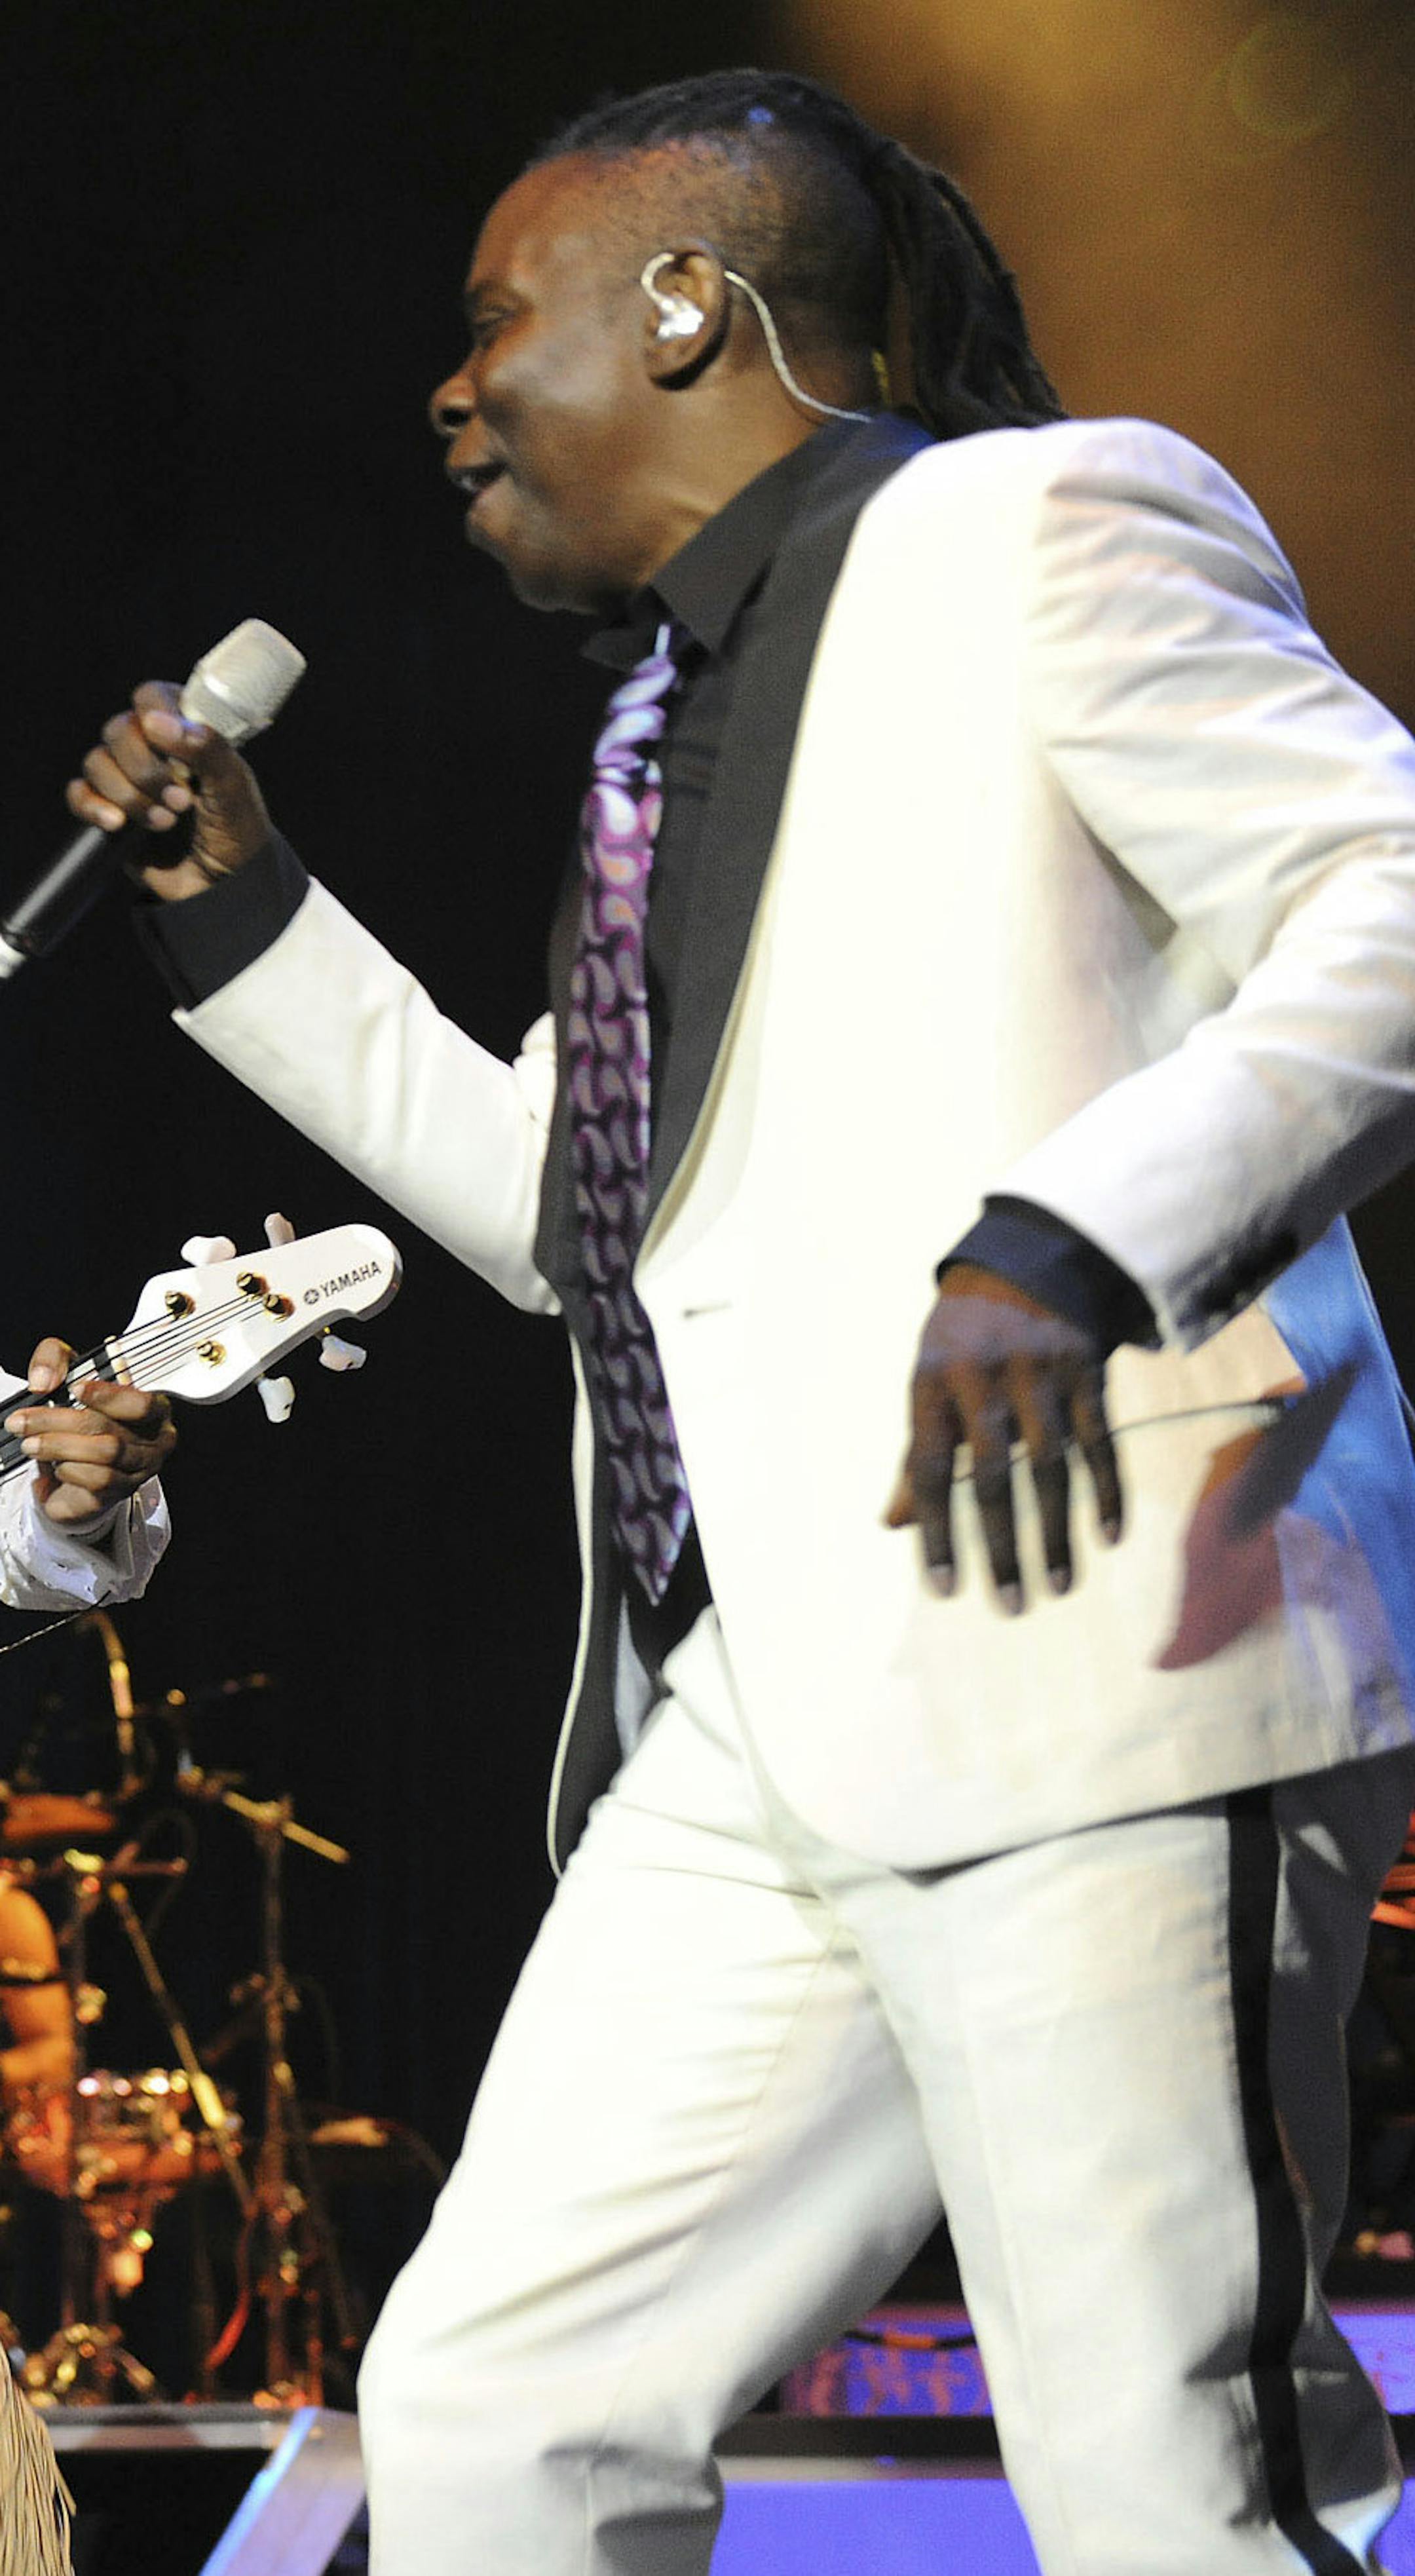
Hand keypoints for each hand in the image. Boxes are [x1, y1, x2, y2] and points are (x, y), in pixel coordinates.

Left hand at [6, 1340, 176, 1526]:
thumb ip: (55, 1359)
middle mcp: (153, 1443)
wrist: (72, 1458)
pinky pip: (96, 1484)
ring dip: (58, 1449)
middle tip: (24, 1422)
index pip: (142, 1405)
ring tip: (30, 1444)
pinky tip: (53, 1465)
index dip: (109, 1397)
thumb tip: (43, 1380)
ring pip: (102, 1460)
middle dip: (59, 1424)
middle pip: (111, 1435)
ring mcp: (138, 1471)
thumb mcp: (68, 1371)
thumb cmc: (82, 1413)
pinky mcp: (118, 1494)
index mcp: (153, 1409)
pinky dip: (69, 1471)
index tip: (75, 1388)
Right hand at [65, 681, 270, 900]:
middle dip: (145, 768)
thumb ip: (207, 749)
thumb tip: (160, 723)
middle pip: (118, 730)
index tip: (168, 739)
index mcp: (184, 731)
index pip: (152, 697)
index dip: (154, 712)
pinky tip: (118, 824)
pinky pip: (79, 794)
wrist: (226, 887)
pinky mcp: (110, 810)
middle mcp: (151, 749)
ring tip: (166, 821)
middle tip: (181, 801)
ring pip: (97, 762)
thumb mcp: (235, 788)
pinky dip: (93, 806)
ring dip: (129, 794)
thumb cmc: (238, 832)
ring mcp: (127, 780)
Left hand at [886, 1264, 1121, 1611]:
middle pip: (991, 1476)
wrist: (1029, 1259)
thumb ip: (916, 1450)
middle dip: (1000, 1547)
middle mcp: (983, 1379)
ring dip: (1054, 1533)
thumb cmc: (963, 1336)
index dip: (935, 1532)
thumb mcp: (927, 1380)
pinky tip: (1107, 1538)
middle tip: (1009, 1607)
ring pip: (1049, 1467)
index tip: (946, 1590)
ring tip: (1057, 1588)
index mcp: (931, 1383)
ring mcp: (1039, 1374)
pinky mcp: (1086, 1370)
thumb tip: (892, 1524)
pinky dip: (1106, 1491)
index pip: (926, 1469)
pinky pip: (1098, 1441)